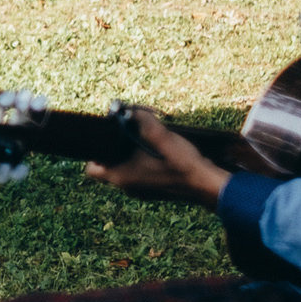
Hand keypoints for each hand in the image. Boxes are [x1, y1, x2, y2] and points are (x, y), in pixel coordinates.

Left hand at [83, 108, 228, 208]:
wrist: (209, 185)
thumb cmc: (182, 164)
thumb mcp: (161, 136)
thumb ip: (142, 120)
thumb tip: (131, 111)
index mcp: (122, 177)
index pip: (91, 169)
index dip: (94, 152)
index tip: (106, 136)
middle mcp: (128, 187)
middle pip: (109, 165)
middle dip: (115, 146)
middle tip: (127, 131)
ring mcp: (142, 190)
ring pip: (125, 168)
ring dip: (131, 152)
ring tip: (144, 137)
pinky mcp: (155, 189)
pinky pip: (140, 172)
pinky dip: (143, 160)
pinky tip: (157, 148)